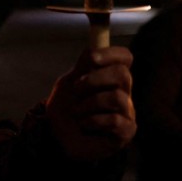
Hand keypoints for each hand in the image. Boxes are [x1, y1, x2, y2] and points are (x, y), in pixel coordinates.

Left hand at [46, 46, 135, 161]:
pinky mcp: (125, 131)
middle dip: (94, 80)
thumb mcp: (69, 82)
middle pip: (123, 74)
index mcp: (110, 77)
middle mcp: (122, 92)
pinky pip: (115, 121)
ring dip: (89, 104)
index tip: (91, 58)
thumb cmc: (65, 108)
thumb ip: (84, 65)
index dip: (111, 54)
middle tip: (76, 90)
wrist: (55, 136)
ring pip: (117, 98)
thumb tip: (96, 44)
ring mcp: (126, 112)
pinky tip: (84, 125)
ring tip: (77, 112)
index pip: (124, 58)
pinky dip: (93, 121)